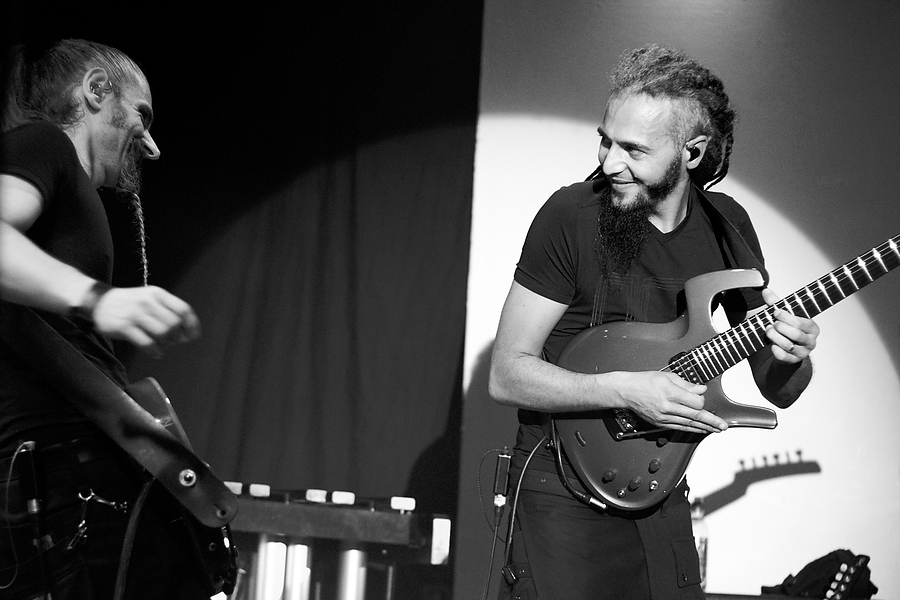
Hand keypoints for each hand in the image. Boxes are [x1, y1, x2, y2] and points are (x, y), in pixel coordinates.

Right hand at [92, 286, 200, 356]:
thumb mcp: (150, 298)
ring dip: (167, 343)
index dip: (192, 325)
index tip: (193, 336)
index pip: (183, 309)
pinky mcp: (124, 327)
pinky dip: (155, 351)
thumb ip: (167, 310)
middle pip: (174, 323)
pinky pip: (147, 343)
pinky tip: (156, 353)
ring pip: (162, 333)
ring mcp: (135, 314)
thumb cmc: (131, 303)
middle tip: (173, 341)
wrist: (99, 301)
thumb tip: (187, 332)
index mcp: (158, 294)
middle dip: (178, 336)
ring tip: (163, 346)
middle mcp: (148, 302)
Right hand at [612, 371, 726, 433]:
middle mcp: (667, 407)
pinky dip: (691, 429)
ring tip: (716, 430)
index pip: (695, 402)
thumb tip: (700, 390)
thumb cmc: (644, 381)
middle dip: (711, 421)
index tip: (702, 397)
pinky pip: (679, 427)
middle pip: (695, 416)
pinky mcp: (660, 423)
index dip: (702, 401)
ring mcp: (663, 417)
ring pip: (688, 424)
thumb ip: (686, 384)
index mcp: (670, 393)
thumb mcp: (667, 376)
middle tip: (723, 425)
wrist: (626, 391)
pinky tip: (699, 430)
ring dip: (704, 428)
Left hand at [761, 288, 818, 362]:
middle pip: (795, 334)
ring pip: (788, 345)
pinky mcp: (794, 361)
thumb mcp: (784, 316)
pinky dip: (775, 350)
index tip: (775, 312)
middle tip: (772, 324)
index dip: (786, 316)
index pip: (800, 322)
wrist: (787, 350)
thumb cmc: (787, 329)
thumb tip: (765, 291)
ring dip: (775, 337)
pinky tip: (772, 345)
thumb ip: (776, 303)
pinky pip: (784, 356)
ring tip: (769, 331)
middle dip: (780, 327)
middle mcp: (811, 340)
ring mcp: (803, 352)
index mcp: (812, 327)